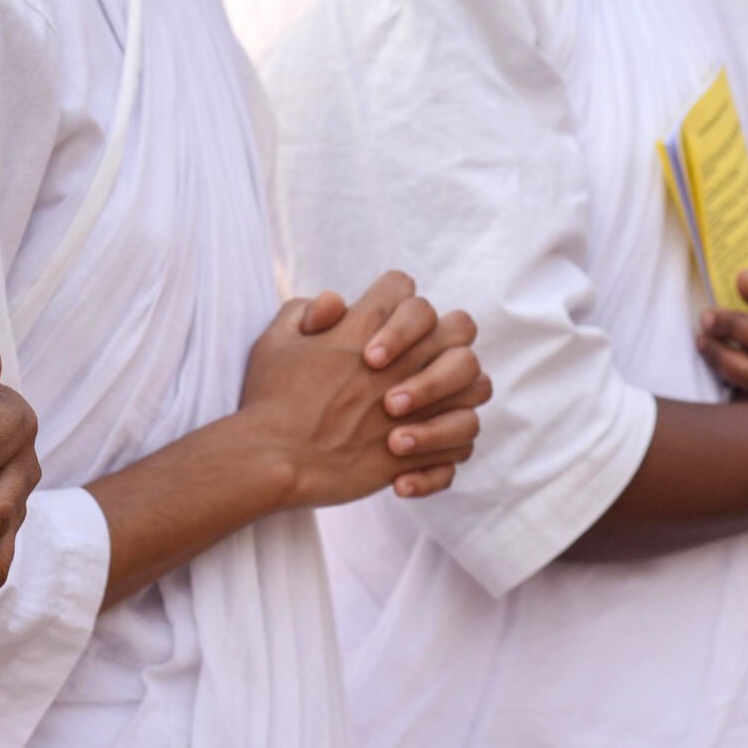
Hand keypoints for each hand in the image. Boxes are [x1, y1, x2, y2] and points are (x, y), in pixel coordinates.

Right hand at [238, 271, 487, 509]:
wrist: (273, 461)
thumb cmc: (269, 399)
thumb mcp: (276, 339)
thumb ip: (307, 310)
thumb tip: (336, 304)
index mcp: (364, 329)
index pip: (403, 287)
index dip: (392, 299)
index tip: (374, 324)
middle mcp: (400, 363)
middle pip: (460, 327)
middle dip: (446, 336)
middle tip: (419, 358)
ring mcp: (415, 408)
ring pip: (477, 387)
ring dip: (458, 392)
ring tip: (427, 405)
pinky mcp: (417, 453)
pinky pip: (463, 444)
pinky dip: (447, 448)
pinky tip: (412, 451)